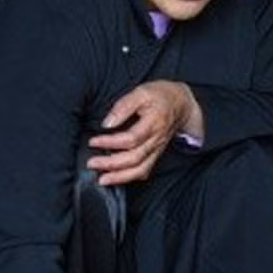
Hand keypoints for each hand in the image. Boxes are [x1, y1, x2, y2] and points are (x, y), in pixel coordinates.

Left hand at [85, 81, 202, 185]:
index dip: (110, 142)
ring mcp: (156, 149)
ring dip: (120, 177)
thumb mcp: (141, 92)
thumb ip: (123, 106)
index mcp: (154, 123)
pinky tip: (117, 179)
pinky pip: (144, 171)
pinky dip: (130, 178)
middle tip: (92, 163)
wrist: (180, 104)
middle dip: (111, 164)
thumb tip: (107, 123)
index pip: (131, 138)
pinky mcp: (155, 154)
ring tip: (103, 179)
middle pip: (134, 158)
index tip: (93, 141)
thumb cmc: (159, 96)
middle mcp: (156, 140)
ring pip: (140, 170)